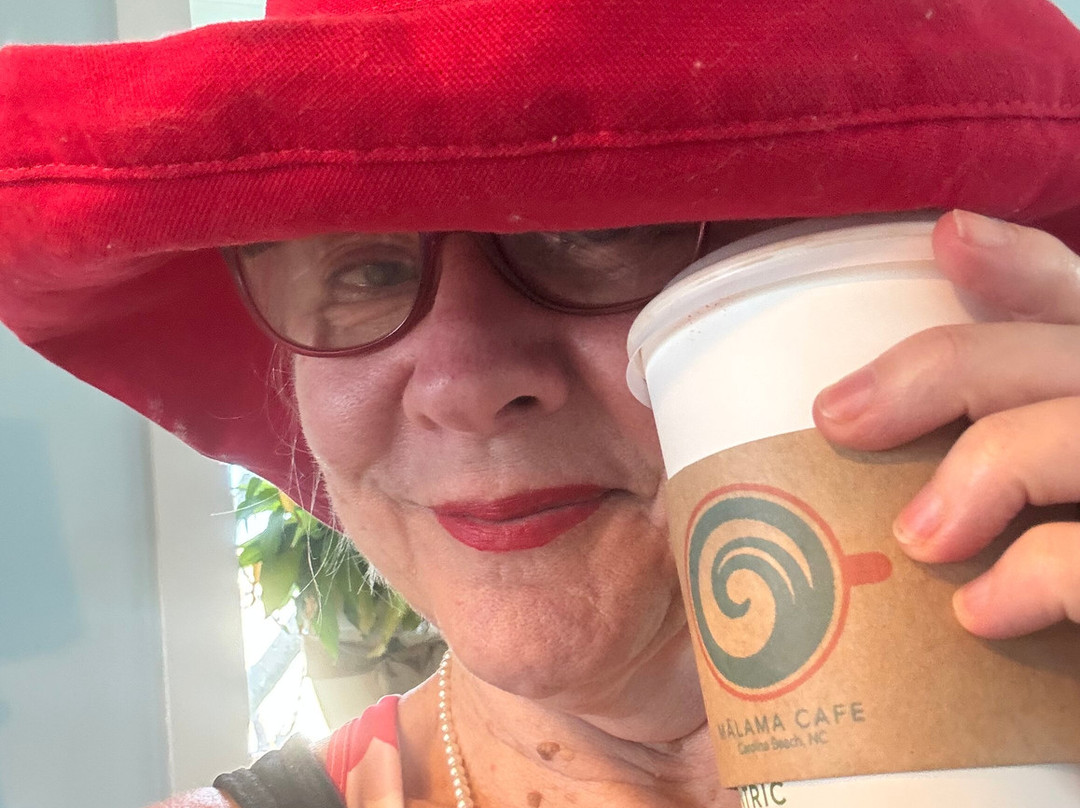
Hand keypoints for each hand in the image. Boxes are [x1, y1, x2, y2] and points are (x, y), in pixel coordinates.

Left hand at [812, 209, 1079, 639]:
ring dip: (992, 463)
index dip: (1022, 266)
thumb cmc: (1049, 647)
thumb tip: (840, 453)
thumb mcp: (1023, 524)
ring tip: (918, 536)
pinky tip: (979, 611)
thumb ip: (976, 474)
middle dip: (947, 366)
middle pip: (1069, 350)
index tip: (943, 237)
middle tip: (838, 417)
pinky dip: (1037, 573)